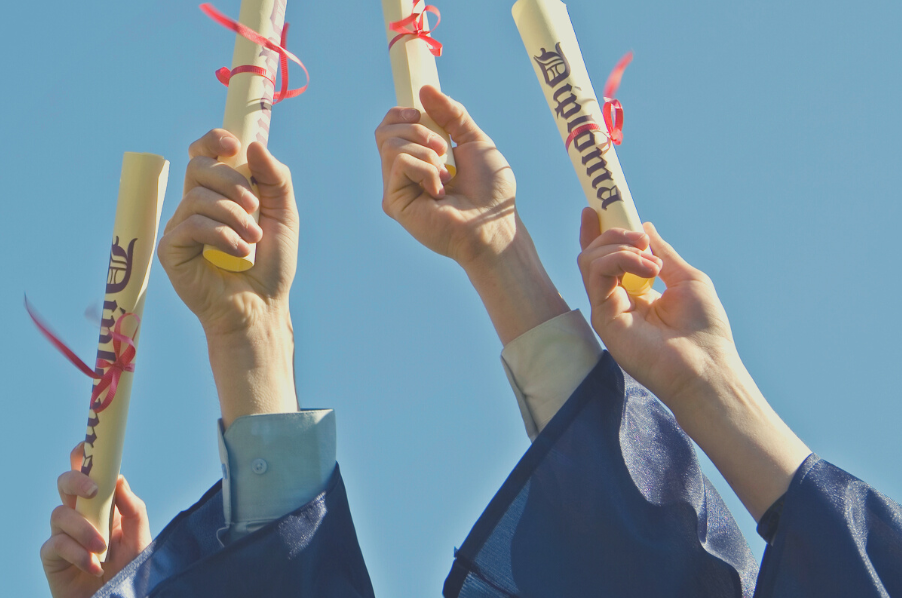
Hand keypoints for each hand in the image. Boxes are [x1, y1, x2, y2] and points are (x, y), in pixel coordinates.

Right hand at [41, 443, 149, 597]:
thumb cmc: (130, 567)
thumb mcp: (140, 536)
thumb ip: (132, 508)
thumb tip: (118, 479)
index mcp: (103, 503)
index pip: (89, 472)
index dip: (84, 455)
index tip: (88, 444)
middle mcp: (80, 513)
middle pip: (65, 483)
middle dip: (76, 480)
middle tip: (93, 490)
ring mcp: (64, 533)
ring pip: (60, 513)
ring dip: (83, 529)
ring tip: (102, 549)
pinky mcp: (52, 556)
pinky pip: (56, 543)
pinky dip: (77, 553)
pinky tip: (94, 565)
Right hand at [158, 131, 298, 425]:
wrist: (262, 307)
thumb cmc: (271, 265)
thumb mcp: (284, 216)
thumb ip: (276, 179)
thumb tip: (254, 145)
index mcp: (219, 193)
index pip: (204, 153)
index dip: (213, 140)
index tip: (233, 145)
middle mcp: (195, 205)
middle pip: (198, 166)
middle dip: (230, 181)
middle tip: (255, 207)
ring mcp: (180, 227)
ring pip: (197, 196)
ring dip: (233, 215)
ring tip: (253, 240)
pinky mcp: (171, 250)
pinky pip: (191, 225)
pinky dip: (221, 235)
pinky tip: (239, 253)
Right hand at [376, 87, 568, 343]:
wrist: (492, 222)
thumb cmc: (489, 190)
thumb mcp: (473, 140)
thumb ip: (451, 115)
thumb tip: (424, 89)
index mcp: (418, 160)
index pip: (390, 128)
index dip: (400, 113)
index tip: (419, 111)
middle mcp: (403, 175)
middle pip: (384, 131)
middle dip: (417, 129)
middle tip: (443, 148)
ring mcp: (396, 189)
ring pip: (390, 144)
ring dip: (425, 150)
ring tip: (447, 174)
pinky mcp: (394, 203)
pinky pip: (399, 163)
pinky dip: (425, 169)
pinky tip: (440, 190)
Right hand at [577, 210, 732, 414]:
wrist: (706, 367)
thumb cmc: (704, 329)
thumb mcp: (685, 277)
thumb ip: (662, 252)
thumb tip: (644, 225)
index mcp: (636, 292)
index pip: (608, 257)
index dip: (600, 232)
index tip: (597, 208)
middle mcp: (617, 300)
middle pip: (593, 254)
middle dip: (612, 233)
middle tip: (640, 237)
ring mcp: (607, 310)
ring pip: (590, 261)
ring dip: (619, 247)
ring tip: (651, 261)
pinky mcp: (603, 319)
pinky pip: (596, 275)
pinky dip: (619, 261)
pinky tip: (648, 269)